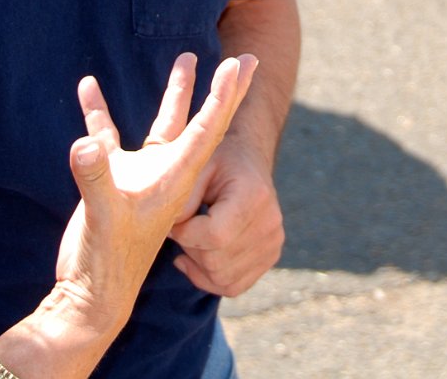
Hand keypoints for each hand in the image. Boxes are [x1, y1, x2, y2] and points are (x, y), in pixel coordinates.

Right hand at [52, 54, 257, 334]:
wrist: (91, 294)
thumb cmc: (106, 261)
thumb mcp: (104, 217)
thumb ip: (96, 178)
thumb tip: (87, 144)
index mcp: (175, 178)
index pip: (207, 130)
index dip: (224, 97)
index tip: (238, 65)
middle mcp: (166, 171)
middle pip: (202, 122)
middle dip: (223, 91)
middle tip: (245, 57)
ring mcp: (142, 173)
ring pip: (164, 123)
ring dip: (175, 92)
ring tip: (187, 56)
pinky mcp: (114, 179)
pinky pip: (109, 136)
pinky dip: (99, 112)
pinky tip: (88, 86)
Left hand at [167, 133, 284, 296]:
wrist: (248, 160)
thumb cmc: (218, 160)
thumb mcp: (197, 164)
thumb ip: (183, 195)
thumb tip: (173, 230)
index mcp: (253, 195)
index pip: (215, 235)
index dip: (185, 234)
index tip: (173, 221)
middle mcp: (270, 222)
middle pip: (217, 261)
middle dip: (189, 249)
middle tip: (180, 229)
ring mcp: (273, 242)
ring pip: (223, 279)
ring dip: (197, 266)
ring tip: (189, 241)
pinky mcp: (270, 256)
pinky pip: (234, 285)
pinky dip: (210, 279)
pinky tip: (196, 259)